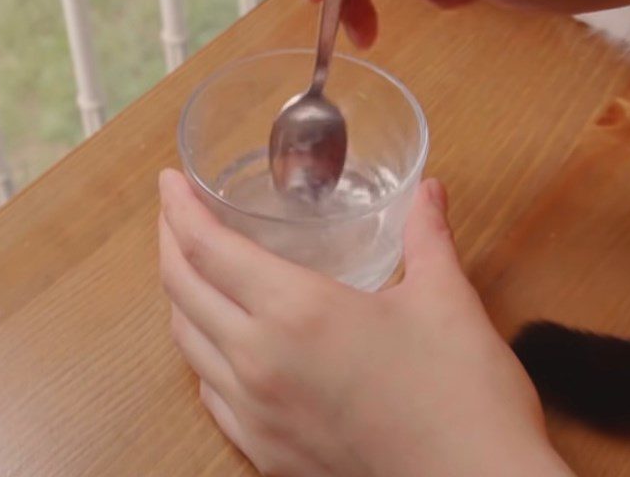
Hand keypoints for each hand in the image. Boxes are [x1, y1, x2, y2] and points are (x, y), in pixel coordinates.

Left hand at [159, 170, 572, 476]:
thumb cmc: (459, 390)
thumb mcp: (445, 296)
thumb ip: (427, 233)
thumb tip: (430, 189)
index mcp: (297, 311)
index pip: (210, 249)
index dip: (180, 209)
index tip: (169, 180)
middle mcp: (259, 362)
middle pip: (183, 290)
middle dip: (170, 242)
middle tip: (175, 211)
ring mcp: (256, 415)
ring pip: (188, 343)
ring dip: (181, 295)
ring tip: (194, 265)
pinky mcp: (266, 454)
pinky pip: (210, 392)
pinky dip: (202, 351)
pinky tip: (222, 340)